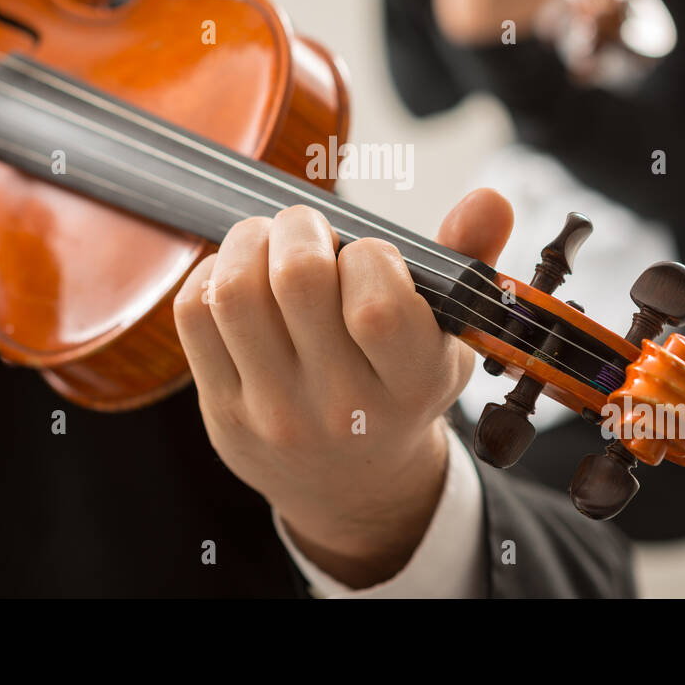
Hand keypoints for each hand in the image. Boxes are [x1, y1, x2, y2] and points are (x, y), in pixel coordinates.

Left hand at [174, 188, 513, 587]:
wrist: (352, 485)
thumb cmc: (401, 388)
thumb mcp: (449, 337)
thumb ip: (467, 262)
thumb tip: (490, 199)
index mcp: (410, 385)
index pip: (378, 305)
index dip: (369, 255)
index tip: (370, 257)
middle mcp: (342, 406)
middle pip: (297, 279)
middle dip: (301, 226)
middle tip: (310, 231)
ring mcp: (274, 411)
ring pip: (235, 291)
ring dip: (249, 241)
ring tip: (271, 243)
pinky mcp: (222, 409)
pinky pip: (194, 312)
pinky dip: (212, 272)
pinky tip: (241, 277)